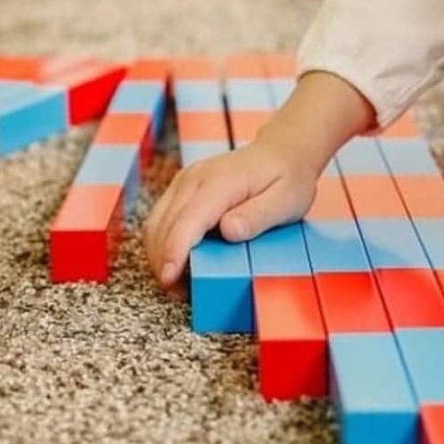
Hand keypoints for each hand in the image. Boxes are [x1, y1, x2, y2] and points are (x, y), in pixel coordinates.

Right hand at [143, 71, 375, 288]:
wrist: (282, 151)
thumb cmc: (287, 177)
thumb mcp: (286, 201)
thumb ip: (257, 216)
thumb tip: (228, 230)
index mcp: (220, 182)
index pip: (187, 220)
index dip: (174, 251)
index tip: (170, 278)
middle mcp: (195, 179)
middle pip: (163, 225)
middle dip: (164, 261)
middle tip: (180, 292)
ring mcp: (185, 181)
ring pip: (156, 223)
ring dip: (160, 255)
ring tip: (178, 282)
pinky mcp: (182, 188)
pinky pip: (162, 218)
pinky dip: (163, 243)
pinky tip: (178, 261)